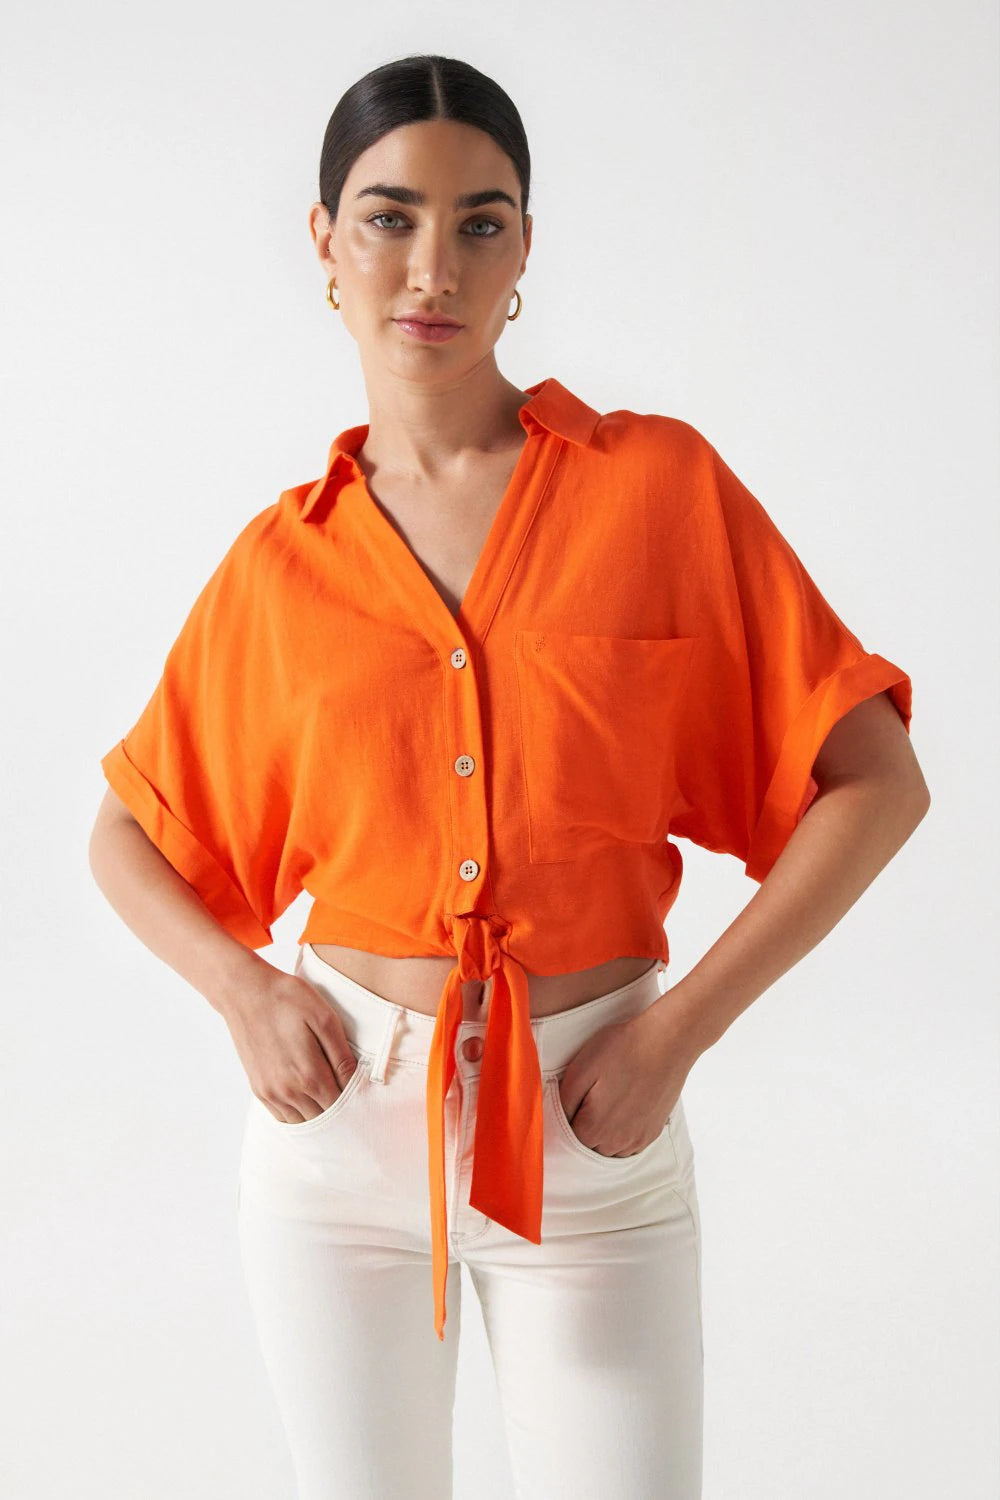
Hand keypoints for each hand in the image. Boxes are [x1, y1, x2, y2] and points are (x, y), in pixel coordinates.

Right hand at [220, 968, 358, 1122]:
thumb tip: (356, 1080)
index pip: (340, 1104)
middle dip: (337, 1108)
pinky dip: (297, 1112)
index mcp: (309, 1074)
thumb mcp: (325, 1019)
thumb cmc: (288, 999)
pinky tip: (305, 1096)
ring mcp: (270, 1092)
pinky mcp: (258, 1088)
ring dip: (317, 1112)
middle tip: (346, 1091)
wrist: (246, 993)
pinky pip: (282, 1116)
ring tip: (326, 1093)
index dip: (353, 1100)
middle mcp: (288, 1091)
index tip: (361, 1089)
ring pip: (302, 1121)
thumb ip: (342, 1055)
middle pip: (322, 1117)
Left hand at [557, 1000, 694, 1156]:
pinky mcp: (653, 1132)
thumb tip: (555, 1119)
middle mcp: (616, 1142)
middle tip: (589, 1096)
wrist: (667, 1041)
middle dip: (583, 1127)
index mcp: (594, 1128)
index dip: (565, 1117)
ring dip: (603, 1134)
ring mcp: (638, 1139)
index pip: (567, 1138)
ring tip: (606, 1102)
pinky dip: (621, 1134)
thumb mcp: (581, 1068)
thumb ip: (563, 1101)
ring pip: (609, 1149)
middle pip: (588, 1146)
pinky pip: (629, 1146)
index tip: (572, 1097)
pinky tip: (623, 1109)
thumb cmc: (623, 1049)